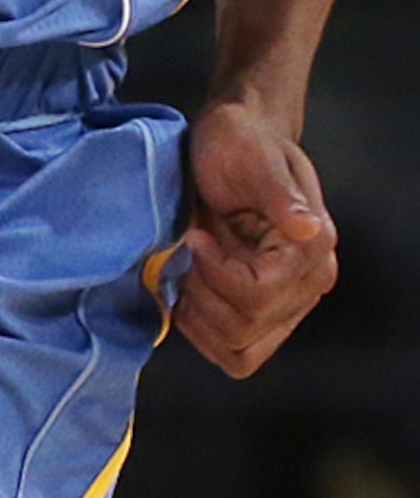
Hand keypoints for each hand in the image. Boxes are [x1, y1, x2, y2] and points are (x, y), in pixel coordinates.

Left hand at [176, 101, 337, 376]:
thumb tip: (306, 227)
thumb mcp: (252, 157)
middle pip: (245, 329)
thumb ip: (278, 195)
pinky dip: (200, 332)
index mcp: (313, 250)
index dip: (215, 272)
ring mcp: (286, 304)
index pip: (260, 296)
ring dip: (198, 317)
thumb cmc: (239, 145)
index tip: (194, 235)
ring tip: (186, 271)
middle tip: (187, 252)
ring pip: (237, 350)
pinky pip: (232, 352)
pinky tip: (185, 293)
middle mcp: (307, 285)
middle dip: (201, 293)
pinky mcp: (260, 313)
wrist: (233, 145)